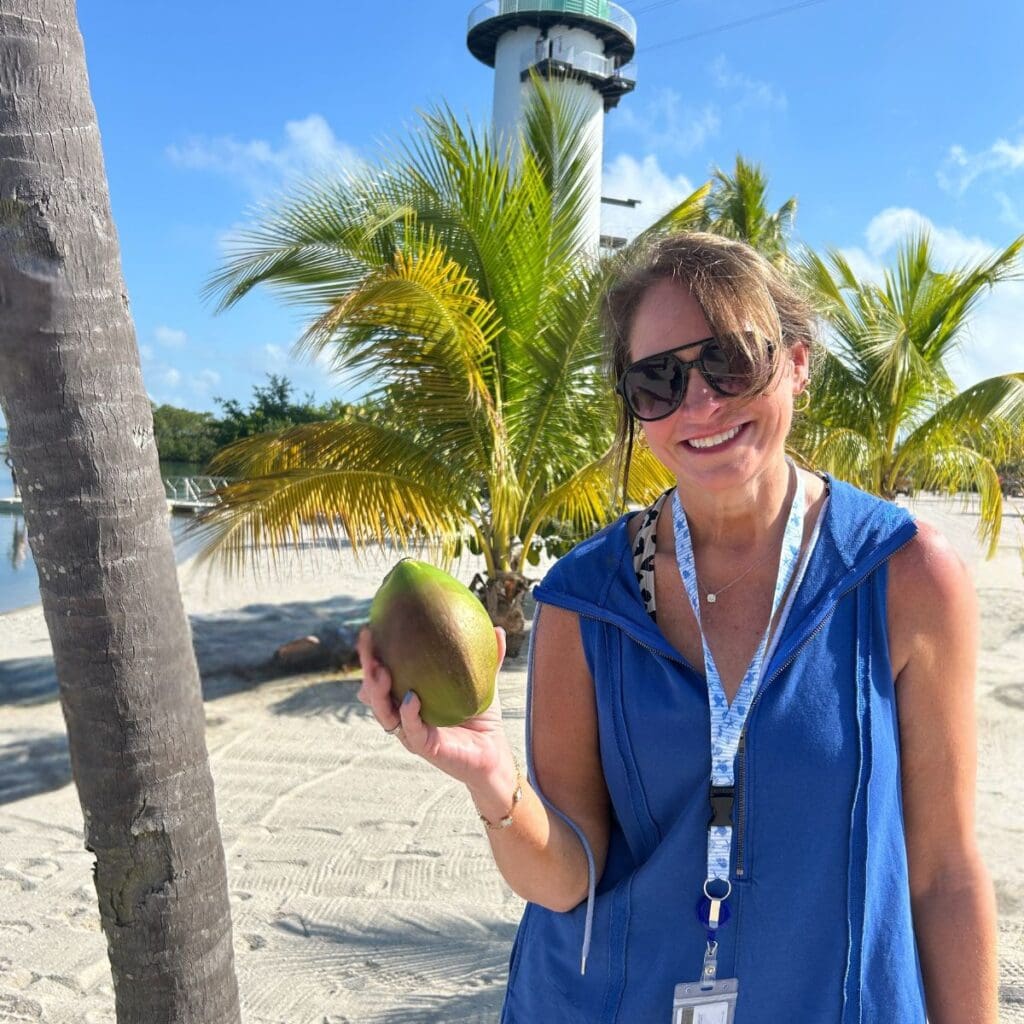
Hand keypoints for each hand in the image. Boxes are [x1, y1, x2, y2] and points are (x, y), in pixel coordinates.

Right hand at [355, 626, 512, 790]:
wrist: (494, 754)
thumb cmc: (483, 718)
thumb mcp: (484, 684)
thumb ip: (489, 659)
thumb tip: (497, 630)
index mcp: (410, 697)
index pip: (383, 674)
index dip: (372, 654)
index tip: (369, 629)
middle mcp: (404, 715)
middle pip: (374, 692)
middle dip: (367, 667)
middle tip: (367, 641)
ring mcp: (411, 732)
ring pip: (384, 713)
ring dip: (377, 692)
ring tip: (379, 670)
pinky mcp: (424, 748)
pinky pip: (411, 730)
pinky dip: (408, 714)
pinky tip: (410, 698)